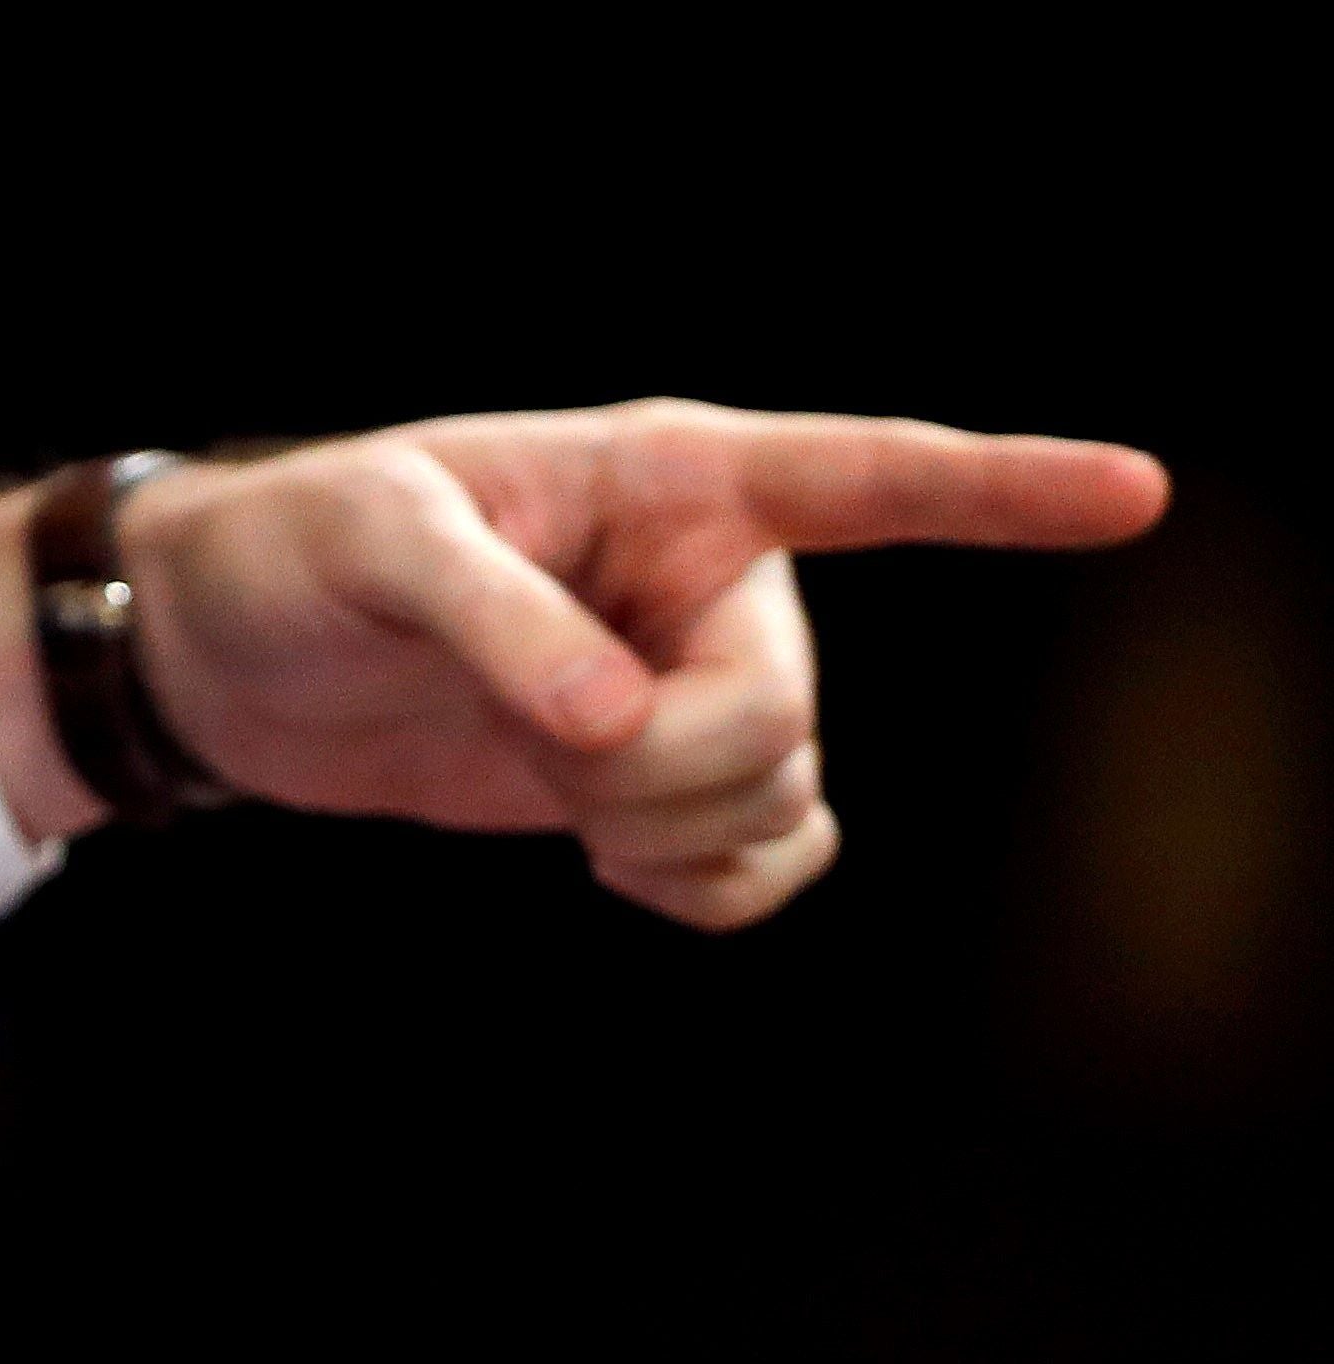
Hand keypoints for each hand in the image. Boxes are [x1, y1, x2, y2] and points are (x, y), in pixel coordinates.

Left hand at [0, 403, 1168, 929]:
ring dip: (665, 830)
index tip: (1135, 489)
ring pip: (784, 800)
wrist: (228, 651)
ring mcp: (702, 682)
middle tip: (541, 756)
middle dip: (663, 773)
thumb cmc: (294, 550)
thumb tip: (609, 728)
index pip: (863, 474)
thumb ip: (495, 622)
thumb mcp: (373, 551)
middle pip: (783, 717)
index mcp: (669, 476)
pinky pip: (768, 866)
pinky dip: (697, 890)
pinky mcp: (670, 779)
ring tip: (549, 778)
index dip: (1001, 486)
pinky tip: (610, 860)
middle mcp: (715, 577)